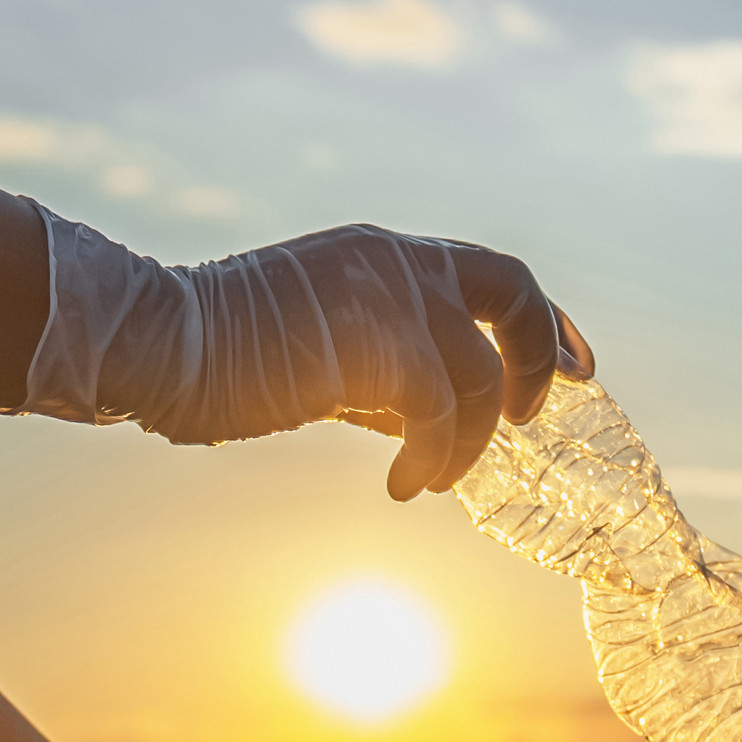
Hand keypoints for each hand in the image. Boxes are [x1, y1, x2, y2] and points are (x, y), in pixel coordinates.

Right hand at [18, 207, 591, 500]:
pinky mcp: (376, 346)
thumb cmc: (226, 358)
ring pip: (478, 374)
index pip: (492, 270)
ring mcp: (388, 296)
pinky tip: (402, 487)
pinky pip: (439, 414)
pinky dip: (434, 459)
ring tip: (433, 478)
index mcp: (384, 254)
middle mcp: (396, 260)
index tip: (578, 366)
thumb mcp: (322, 351)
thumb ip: (380, 370)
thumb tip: (423, 422)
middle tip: (534, 421)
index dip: (544, 319)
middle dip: (541, 357)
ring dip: (467, 440)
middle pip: (513, 292)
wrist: (164, 345)